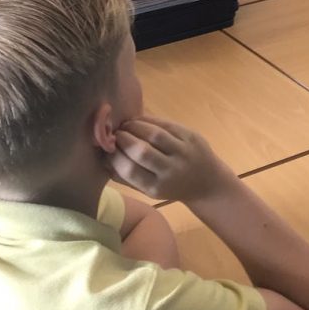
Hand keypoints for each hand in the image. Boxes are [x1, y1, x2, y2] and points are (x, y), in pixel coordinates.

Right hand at [108, 115, 237, 203]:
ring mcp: (183, 152)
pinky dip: (150, 120)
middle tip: (114, 133)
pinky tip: (139, 120)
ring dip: (135, 126)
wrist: (207, 183)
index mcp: (156, 187)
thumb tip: (101, 158)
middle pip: (141, 150)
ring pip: (154, 134)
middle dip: (123, 139)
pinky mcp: (191, 137)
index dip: (114, 156)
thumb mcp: (147, 189)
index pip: (129, 169)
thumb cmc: (171, 186)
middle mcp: (171, 170)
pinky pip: (167, 124)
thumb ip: (124, 177)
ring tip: (125, 125)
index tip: (106, 148)